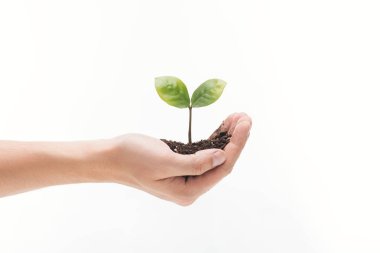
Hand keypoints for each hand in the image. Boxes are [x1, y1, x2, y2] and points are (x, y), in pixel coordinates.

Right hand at [108, 112, 251, 205]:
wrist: (111, 157)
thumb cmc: (132, 158)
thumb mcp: (164, 161)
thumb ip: (195, 163)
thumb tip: (222, 157)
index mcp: (188, 191)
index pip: (221, 168)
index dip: (236, 145)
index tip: (245, 123)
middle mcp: (191, 187)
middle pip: (221, 162)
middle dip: (235, 139)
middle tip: (245, 116)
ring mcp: (187, 177)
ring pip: (215, 156)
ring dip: (227, 137)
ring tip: (238, 117)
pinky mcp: (183, 165)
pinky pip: (204, 152)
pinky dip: (214, 139)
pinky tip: (223, 126)